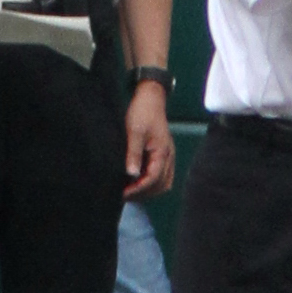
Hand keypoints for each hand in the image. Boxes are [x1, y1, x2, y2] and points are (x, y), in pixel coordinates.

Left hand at [123, 81, 174, 196]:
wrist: (150, 97)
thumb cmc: (142, 112)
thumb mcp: (134, 132)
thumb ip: (133, 153)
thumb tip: (131, 174)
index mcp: (163, 152)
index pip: (153, 179)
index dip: (138, 189)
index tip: (123, 193)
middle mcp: (168, 156)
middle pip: (160, 185)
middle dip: (143, 193)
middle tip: (124, 195)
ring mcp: (167, 156)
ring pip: (163, 182)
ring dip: (148, 190)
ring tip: (130, 191)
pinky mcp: (163, 154)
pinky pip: (161, 175)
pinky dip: (150, 182)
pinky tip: (136, 181)